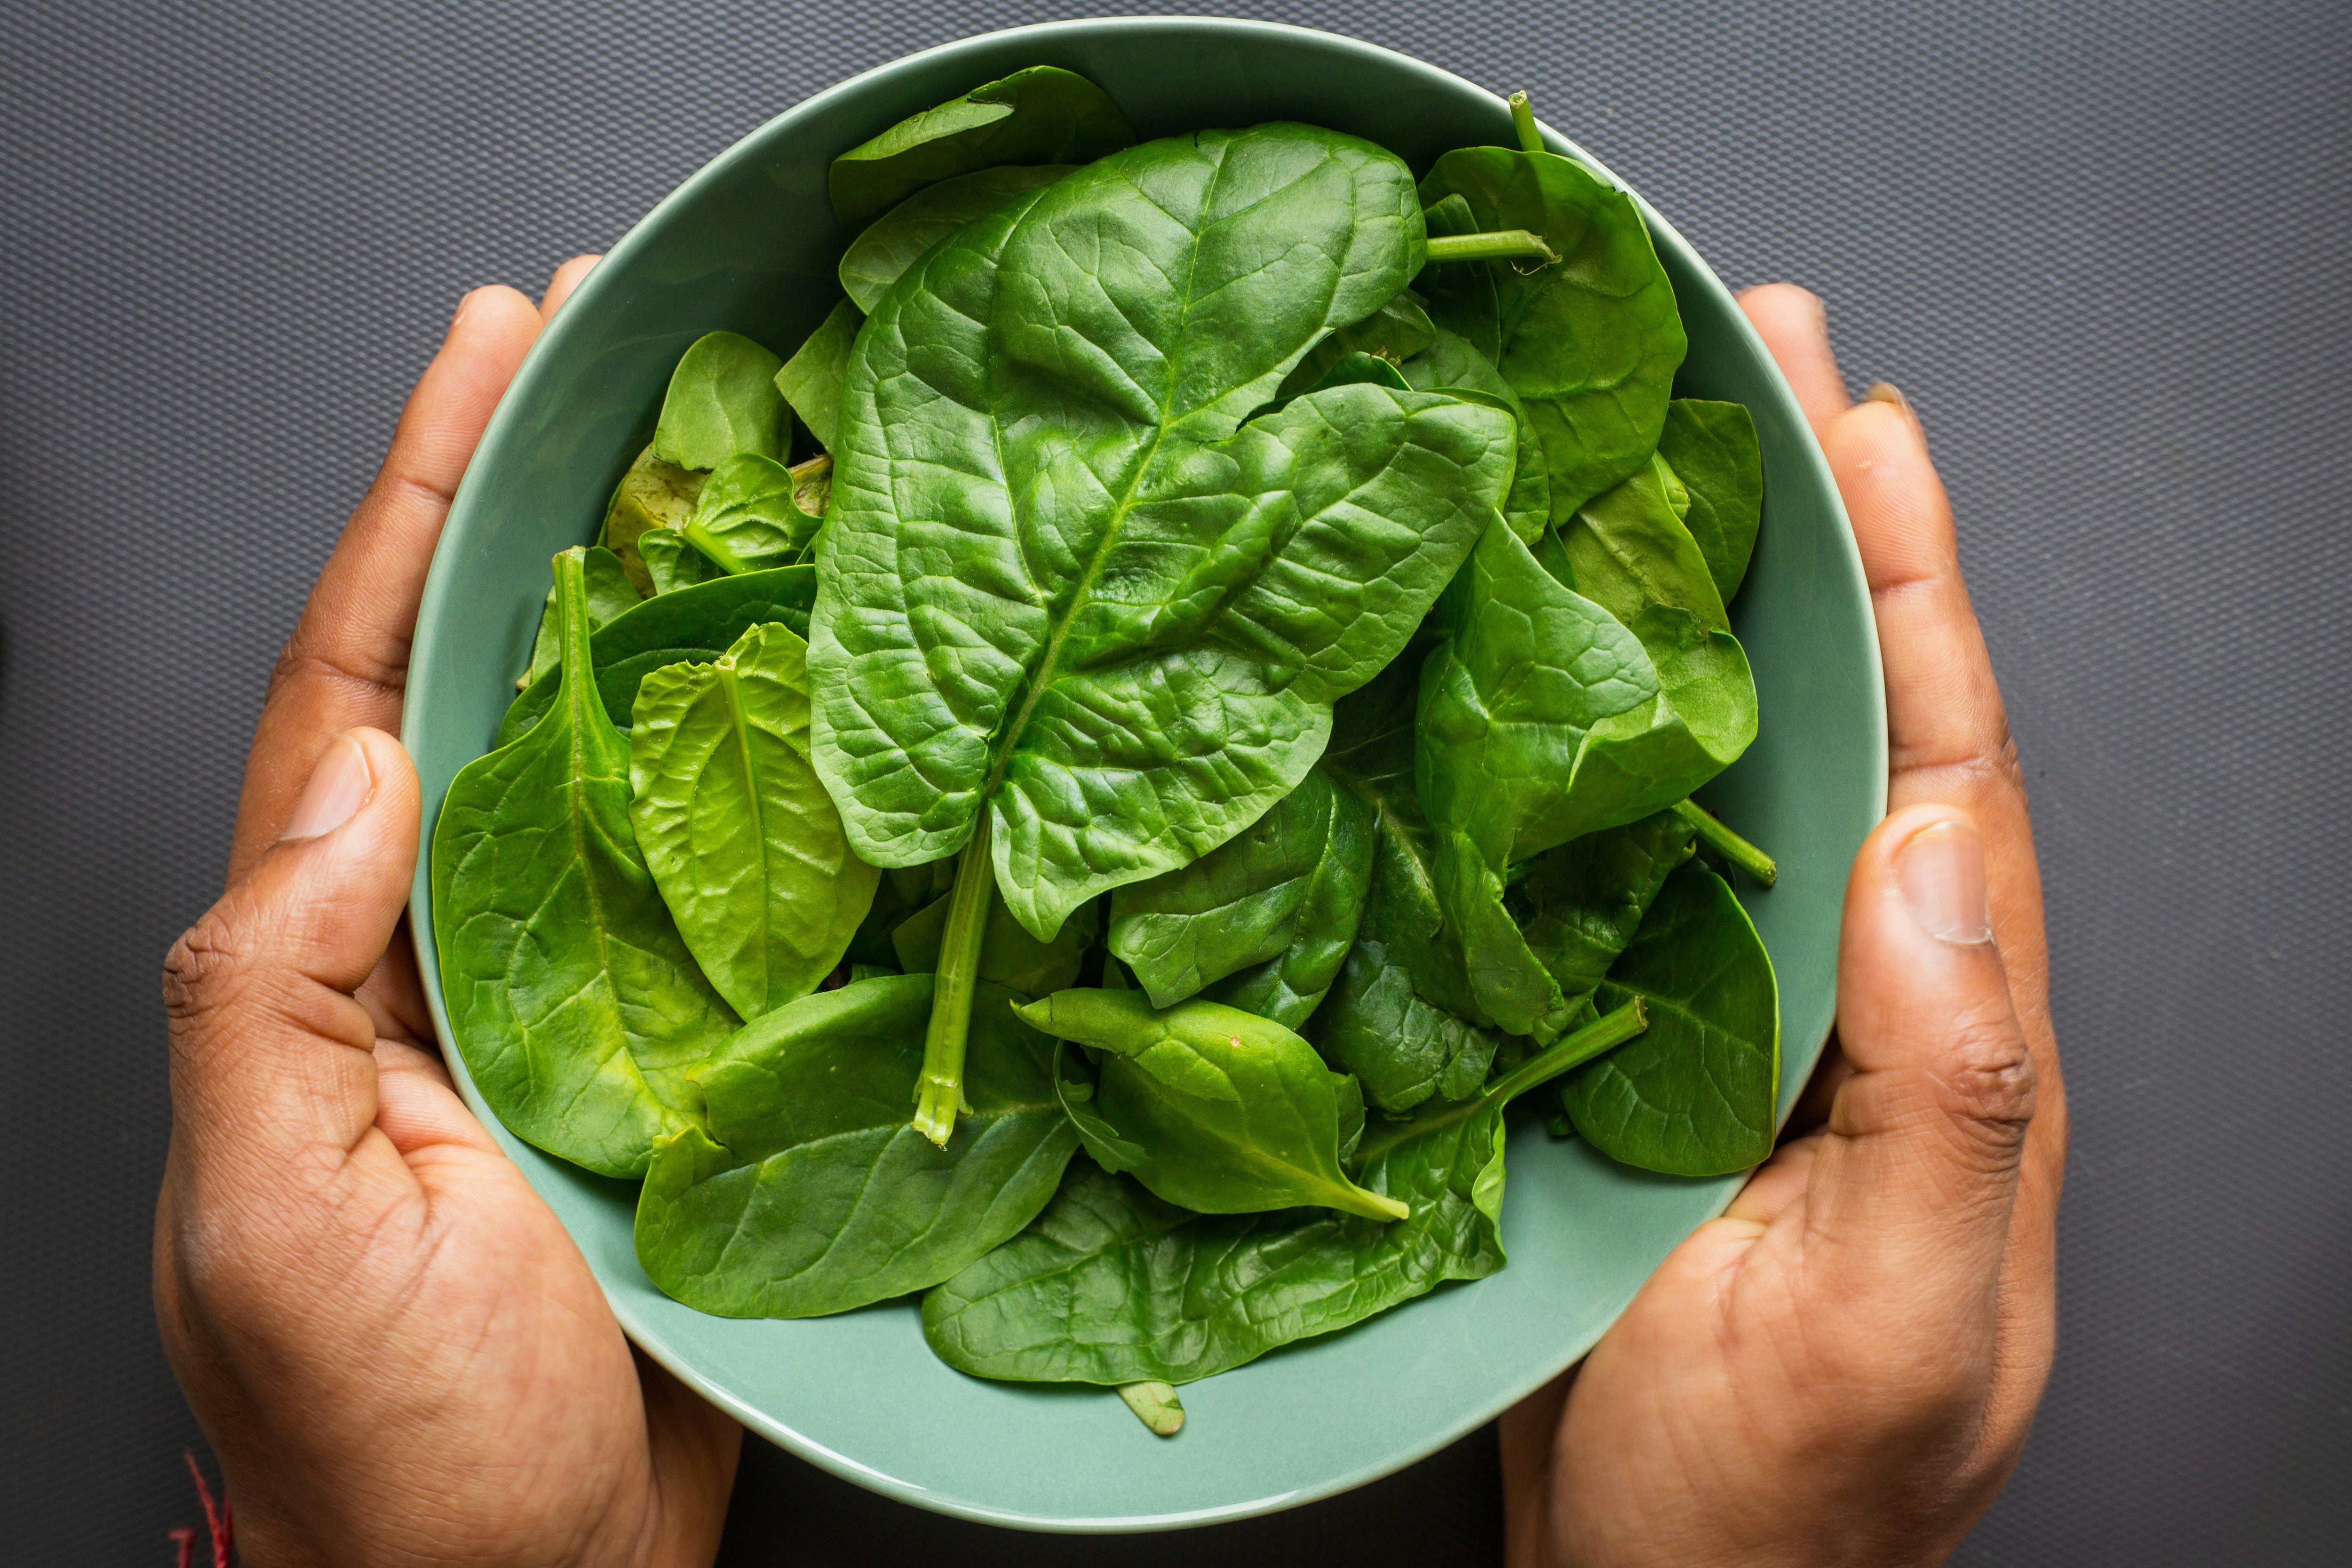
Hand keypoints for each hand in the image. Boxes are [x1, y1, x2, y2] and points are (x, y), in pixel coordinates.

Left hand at [154, 259, 741, 1567]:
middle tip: (615, 347)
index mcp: (328, 962)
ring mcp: (567, 995)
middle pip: (485, 679)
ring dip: (662, 607)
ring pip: (611, 758)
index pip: (356, 683)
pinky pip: (716, 878)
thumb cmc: (391, 1446)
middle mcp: (443, 949)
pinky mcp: (677, 1054)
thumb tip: (347, 775)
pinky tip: (821, 691)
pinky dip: (761, 770)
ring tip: (731, 463)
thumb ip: (267, 994)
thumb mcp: (269, 1222)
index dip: (414, 504)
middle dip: (533, 501)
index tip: (491, 351)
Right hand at [1501, 286, 2065, 1566]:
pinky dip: (1588, 744)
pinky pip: (1615, 863)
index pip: (1945, 758)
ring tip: (1645, 454)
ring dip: (1699, 608)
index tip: (1858, 420)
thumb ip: (1953, 1094)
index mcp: (1947, 1034)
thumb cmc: (1778, 1512)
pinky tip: (1534, 662)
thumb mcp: (1894, 1322)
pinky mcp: (1626, 1052)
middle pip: (1845, 720)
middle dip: (1811, 531)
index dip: (1907, 578)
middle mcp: (1850, 995)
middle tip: (1752, 360)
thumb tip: (1939, 851)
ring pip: (1729, 770)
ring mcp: (1735, 1018)